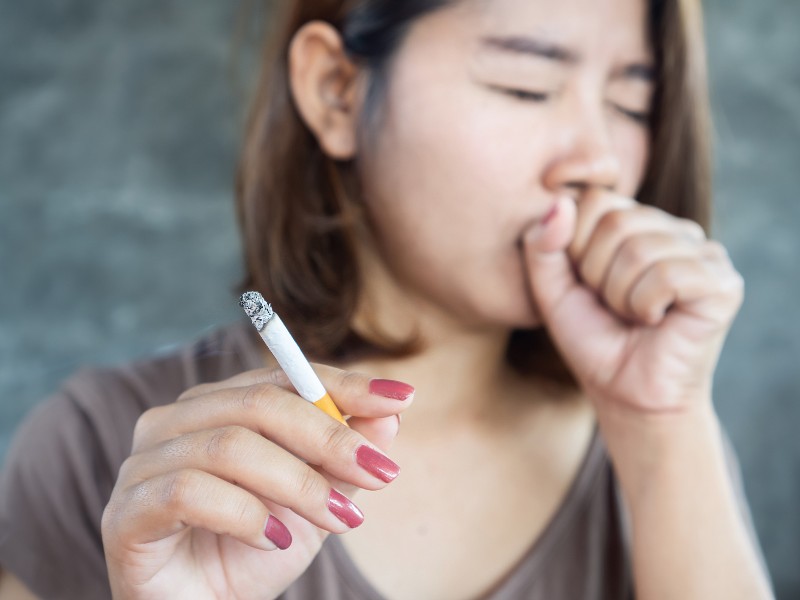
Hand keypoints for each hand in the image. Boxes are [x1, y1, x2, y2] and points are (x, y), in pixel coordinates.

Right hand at [101, 366, 412, 598]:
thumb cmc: (257, 550)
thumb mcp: (317, 500)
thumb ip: (346, 455)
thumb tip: (390, 412)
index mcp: (219, 404)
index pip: (284, 376)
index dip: (344, 385)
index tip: (401, 399)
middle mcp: (175, 420)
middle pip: (259, 404)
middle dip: (330, 438)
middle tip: (380, 474)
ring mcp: (143, 462)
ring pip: (230, 446)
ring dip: (298, 484)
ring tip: (339, 519)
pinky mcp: (125, 511)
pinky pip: (188, 491)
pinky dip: (245, 514)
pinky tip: (276, 540)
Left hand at [522, 190, 743, 414]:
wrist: (624, 394)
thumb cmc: (592, 340)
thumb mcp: (551, 290)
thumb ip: (542, 245)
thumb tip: (560, 200)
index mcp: (637, 222)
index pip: (593, 199)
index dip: (574, 247)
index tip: (586, 284)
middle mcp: (674, 229)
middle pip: (615, 221)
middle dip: (596, 275)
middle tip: (612, 306)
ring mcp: (705, 252)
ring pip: (639, 250)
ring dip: (620, 296)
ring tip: (633, 316)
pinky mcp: (722, 283)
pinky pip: (666, 275)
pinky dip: (645, 306)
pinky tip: (656, 321)